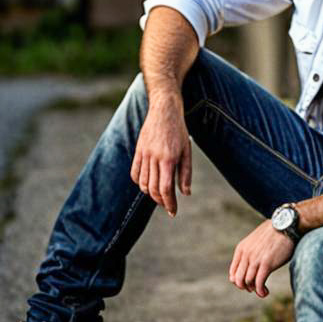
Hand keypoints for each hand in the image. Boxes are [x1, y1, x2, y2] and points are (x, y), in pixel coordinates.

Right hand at [130, 93, 191, 216]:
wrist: (164, 110)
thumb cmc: (179, 130)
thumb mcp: (187, 150)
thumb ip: (186, 173)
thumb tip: (185, 193)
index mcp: (168, 158)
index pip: (165, 188)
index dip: (169, 203)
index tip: (173, 211)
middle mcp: (154, 158)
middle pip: (153, 189)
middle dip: (161, 201)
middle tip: (169, 206)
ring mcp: (144, 154)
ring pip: (143, 183)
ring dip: (151, 194)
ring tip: (160, 196)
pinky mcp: (138, 151)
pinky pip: (135, 173)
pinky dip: (140, 183)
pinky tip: (148, 185)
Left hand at [229, 220, 294, 297]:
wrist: (286, 226)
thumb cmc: (273, 234)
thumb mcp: (255, 241)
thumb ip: (250, 251)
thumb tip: (250, 265)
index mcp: (241, 249)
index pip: (233, 273)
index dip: (239, 282)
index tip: (249, 284)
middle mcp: (246, 255)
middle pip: (238, 280)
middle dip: (246, 287)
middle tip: (255, 288)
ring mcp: (255, 260)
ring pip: (248, 283)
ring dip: (254, 290)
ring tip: (262, 291)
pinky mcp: (267, 264)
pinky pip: (259, 283)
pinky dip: (261, 291)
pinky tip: (265, 292)